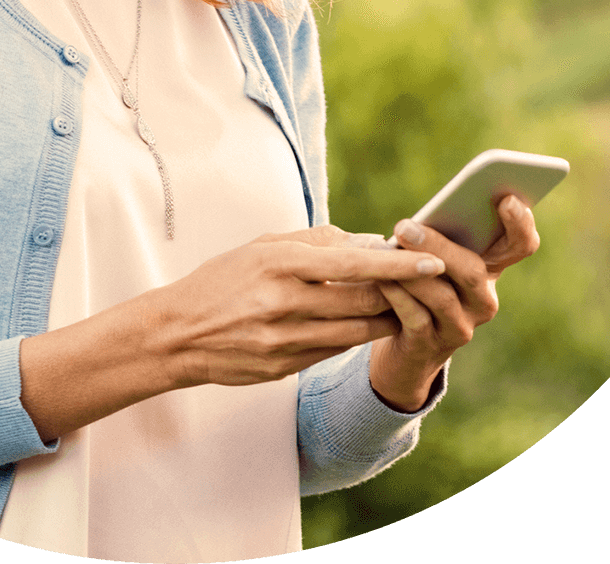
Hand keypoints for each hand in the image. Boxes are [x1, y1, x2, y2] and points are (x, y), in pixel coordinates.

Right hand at [154, 224, 447, 389]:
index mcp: (279, 262)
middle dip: (401, 292)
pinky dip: (357, 336)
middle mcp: (284, 301)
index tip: (432, 261)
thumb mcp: (263, 247)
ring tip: (407, 305)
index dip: (397, 265)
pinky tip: (369, 324)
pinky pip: (335, 350)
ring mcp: (284, 339)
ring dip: (386, 318)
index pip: (353, 263)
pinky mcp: (285, 367)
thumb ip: (316, 242)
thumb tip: (369, 242)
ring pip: (356, 331)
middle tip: (427, 283)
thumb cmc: (223, 280)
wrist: (177, 334)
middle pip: (362, 300)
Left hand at [369, 195, 540, 410]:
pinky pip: (415, 317)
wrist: (405, 343)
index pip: (520, 245)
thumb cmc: (420, 283)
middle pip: (473, 271)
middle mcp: (484, 300)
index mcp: (490, 268)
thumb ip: (437, 236)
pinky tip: (379, 278)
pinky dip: (396, 294)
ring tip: (385, 249)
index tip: (507, 198)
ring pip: (441, 297)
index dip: (520, 224)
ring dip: (410, 271)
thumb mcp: (432, 256)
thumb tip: (413, 222)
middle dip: (438, 246)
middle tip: (404, 226)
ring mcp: (461, 326)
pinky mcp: (432, 345)